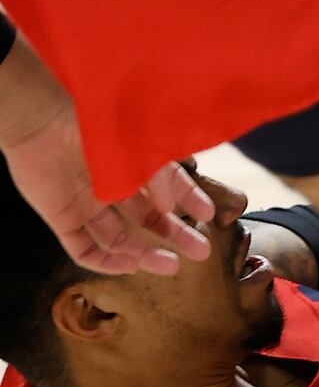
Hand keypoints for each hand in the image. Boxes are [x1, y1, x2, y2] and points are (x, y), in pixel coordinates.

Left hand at [3, 112, 213, 275]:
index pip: (168, 187)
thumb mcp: (143, 149)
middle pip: (148, 218)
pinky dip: (106, 263)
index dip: (190, 201)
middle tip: (201, 252)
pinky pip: (83, 249)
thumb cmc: (95, 127)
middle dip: (175, 235)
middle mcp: (112, 187)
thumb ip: (160, 179)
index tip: (209, 215)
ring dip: (145, 255)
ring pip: (119, 238)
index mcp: (132, 165)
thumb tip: (170, 208)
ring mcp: (87, 204)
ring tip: (171, 265)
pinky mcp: (62, 218)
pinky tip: (130, 265)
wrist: (41, 121)